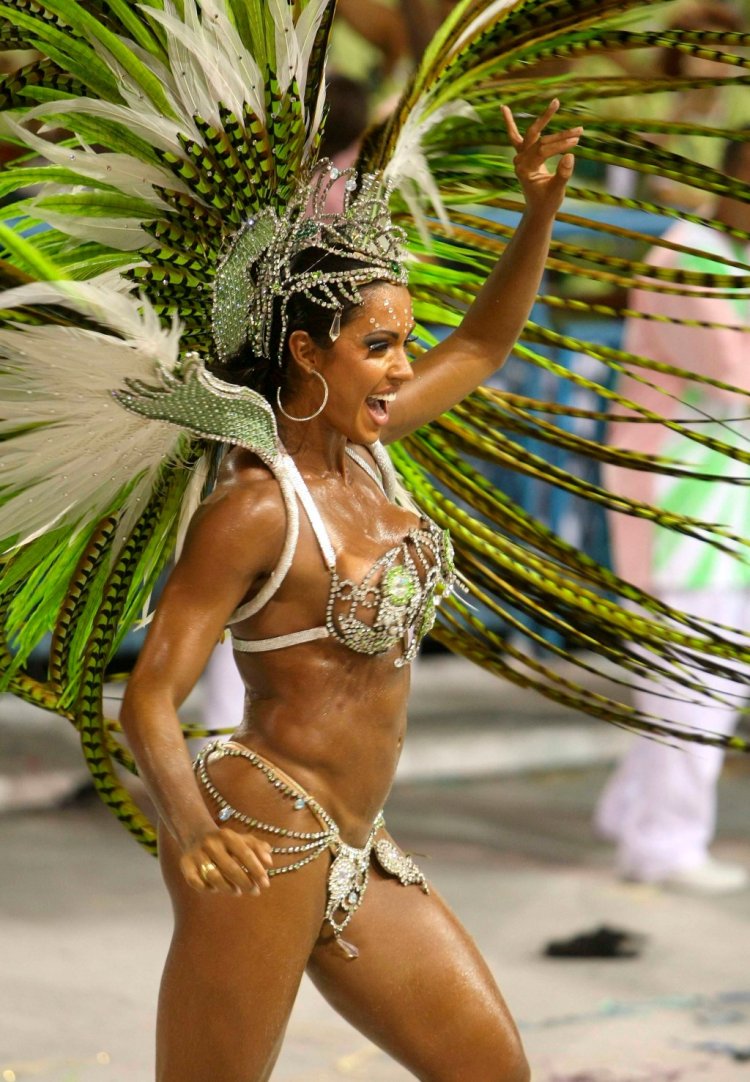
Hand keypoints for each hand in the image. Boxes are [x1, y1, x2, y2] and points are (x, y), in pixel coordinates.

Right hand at [180, 825, 273, 896]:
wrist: (195, 834)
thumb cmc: (226, 842)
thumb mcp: (242, 839)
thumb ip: (258, 847)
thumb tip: (269, 862)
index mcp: (227, 835)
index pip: (245, 853)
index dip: (257, 870)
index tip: (266, 884)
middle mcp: (211, 844)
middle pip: (230, 868)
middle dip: (245, 882)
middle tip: (255, 891)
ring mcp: (197, 855)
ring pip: (214, 877)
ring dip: (228, 888)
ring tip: (238, 891)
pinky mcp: (185, 865)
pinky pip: (197, 883)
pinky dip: (208, 888)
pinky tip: (216, 889)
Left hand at [502, 99, 581, 215]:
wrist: (538, 209)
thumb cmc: (548, 202)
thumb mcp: (557, 191)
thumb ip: (562, 175)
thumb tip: (570, 155)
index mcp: (525, 170)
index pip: (543, 150)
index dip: (560, 144)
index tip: (577, 140)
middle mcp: (520, 161)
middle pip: (537, 138)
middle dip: (554, 128)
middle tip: (568, 116)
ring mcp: (520, 157)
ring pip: (531, 134)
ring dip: (543, 118)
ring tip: (555, 102)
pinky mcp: (523, 155)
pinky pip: (515, 136)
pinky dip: (510, 123)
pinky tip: (503, 108)